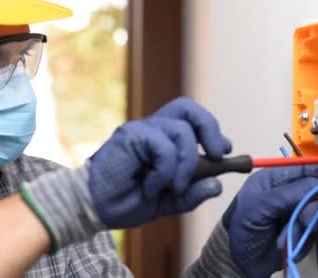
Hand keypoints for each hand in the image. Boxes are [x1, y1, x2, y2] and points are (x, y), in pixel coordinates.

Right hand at [88, 97, 231, 228]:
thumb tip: (217, 184)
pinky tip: (152, 186)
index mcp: (161, 139)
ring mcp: (140, 130)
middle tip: (218, 155)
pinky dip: (165, 170)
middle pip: (188, 109)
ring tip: (173, 187)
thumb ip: (191, 193)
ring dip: (185, 163)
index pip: (190, 120)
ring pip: (181, 131)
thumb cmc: (126, 202)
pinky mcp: (130, 136)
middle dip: (210, 129)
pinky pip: (163, 147)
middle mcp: (151, 129)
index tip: (224, 151)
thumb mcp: (168, 202)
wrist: (93, 208)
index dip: (211, 131)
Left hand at [222, 165, 317, 277]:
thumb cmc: (242, 228)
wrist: (241, 260)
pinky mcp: (301, 228)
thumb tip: (316, 184)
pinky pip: (312, 229)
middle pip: (313, 190)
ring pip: (314, 211)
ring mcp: (295, 210)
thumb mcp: (260, 206)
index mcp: (273, 179)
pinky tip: (286, 241)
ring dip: (301, 225)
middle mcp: (286, 192)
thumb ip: (288, 194)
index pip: (302, 168)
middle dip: (308, 207)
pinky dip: (301, 236)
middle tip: (299, 219)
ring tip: (284, 235)